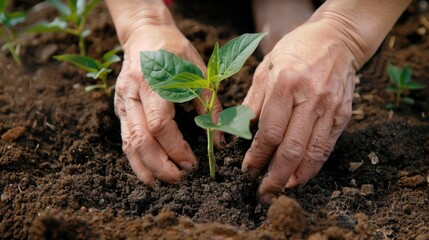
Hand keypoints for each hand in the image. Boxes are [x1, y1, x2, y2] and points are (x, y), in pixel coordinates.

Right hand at [114, 23, 222, 184]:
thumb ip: (210, 105)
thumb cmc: (175, 51)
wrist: (145, 34)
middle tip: (178, 179)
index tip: (190, 163)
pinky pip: (125, 138)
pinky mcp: (119, 108)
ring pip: (127, 143)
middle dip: (159, 165)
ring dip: (144, 167)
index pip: (159, 124)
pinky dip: (136, 158)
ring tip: (160, 183)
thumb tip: (218, 140)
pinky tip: (148, 170)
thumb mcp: (199, 71)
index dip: (175, 148)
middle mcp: (132, 93)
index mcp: (153, 81)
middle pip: (140, 139)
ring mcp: (122, 101)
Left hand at [242, 21, 355, 203]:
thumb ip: (253, 100)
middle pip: (291, 148)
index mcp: (286, 84)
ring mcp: (330, 108)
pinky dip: (313, 166)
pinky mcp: (343, 115)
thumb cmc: (295, 51)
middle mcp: (310, 98)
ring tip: (281, 191)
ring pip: (312, 153)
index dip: (257, 156)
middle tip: (263, 194)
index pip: (269, 132)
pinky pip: (327, 147)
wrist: (337, 39)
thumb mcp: (266, 67)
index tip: (248, 171)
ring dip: (295, 178)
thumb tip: (238, 131)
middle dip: (275, 177)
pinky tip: (300, 177)